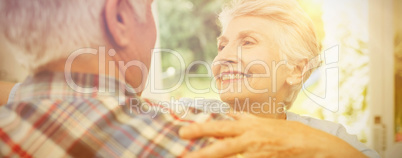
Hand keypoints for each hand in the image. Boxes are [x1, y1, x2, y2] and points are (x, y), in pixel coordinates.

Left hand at [179, 113, 365, 157]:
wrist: (314, 144)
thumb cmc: (288, 134)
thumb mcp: (264, 123)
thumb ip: (245, 120)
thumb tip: (229, 116)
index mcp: (249, 125)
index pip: (221, 125)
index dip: (201, 127)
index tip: (182, 132)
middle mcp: (251, 135)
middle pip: (221, 135)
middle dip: (200, 134)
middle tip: (181, 134)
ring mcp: (257, 148)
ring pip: (229, 151)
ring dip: (211, 154)